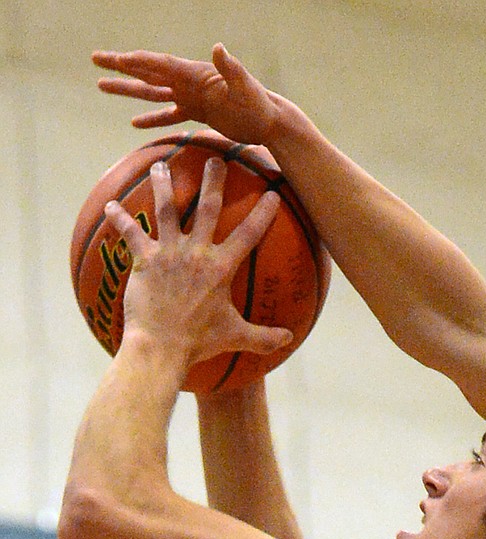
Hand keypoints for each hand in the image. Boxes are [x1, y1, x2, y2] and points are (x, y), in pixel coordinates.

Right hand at [94, 43, 278, 145]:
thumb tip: (218, 49)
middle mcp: (188, 81)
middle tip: (96, 59)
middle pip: (148, 72)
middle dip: (121, 66)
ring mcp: (190, 97)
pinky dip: (152, 118)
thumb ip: (230, 68)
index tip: (116, 59)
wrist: (270, 122)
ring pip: (152, 93)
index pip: (161, 65)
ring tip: (101, 85)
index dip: (139, 62)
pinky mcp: (196, 114)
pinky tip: (134, 123)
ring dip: (127, 90)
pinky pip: (168, 116)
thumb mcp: (245, 87)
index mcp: (196, 73)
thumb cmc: (259, 105)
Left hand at [107, 155, 292, 372]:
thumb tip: (289, 339)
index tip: (272, 192)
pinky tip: (109, 205)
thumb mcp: (235, 337)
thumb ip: (263, 337)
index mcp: (221, 268)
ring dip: (163, 184)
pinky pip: (129, 232)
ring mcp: (169, 252)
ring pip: (166, 208)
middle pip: (207, 207)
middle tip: (215, 157)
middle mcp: (196, 252)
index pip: (248, 234)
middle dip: (213, 180)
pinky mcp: (144, 259)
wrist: (161, 347)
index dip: (262, 213)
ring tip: (159, 165)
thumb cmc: (199, 343)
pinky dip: (119, 218)